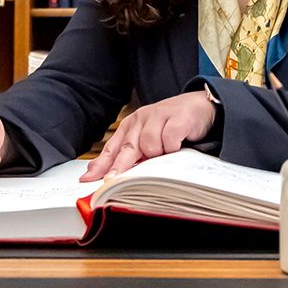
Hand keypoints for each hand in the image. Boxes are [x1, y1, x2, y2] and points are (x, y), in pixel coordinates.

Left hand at [82, 91, 215, 181]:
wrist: (199, 106)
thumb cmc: (171, 125)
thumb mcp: (147, 138)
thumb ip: (129, 154)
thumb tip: (105, 174)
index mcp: (131, 125)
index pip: (112, 148)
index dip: (100, 165)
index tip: (89, 180)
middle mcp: (142, 119)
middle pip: (127, 148)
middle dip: (120, 167)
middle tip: (113, 181)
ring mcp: (159, 116)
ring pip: (149, 146)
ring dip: (158, 155)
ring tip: (166, 153)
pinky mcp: (177, 119)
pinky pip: (168, 140)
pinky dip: (172, 147)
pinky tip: (177, 145)